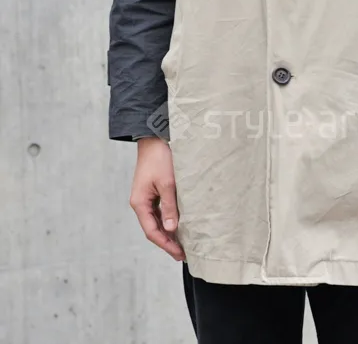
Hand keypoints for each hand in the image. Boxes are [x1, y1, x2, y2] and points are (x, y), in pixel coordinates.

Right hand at [129, 137, 185, 261]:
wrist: (155, 137)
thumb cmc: (160, 158)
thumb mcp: (167, 183)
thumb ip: (169, 207)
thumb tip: (171, 229)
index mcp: (140, 203)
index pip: (152, 231)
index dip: (166, 244)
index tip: (180, 254)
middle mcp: (140, 202)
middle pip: (153, 228)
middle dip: (168, 242)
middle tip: (184, 254)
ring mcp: (146, 197)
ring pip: (157, 221)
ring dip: (169, 232)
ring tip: (184, 243)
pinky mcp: (153, 191)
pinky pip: (160, 211)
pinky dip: (169, 220)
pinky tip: (179, 225)